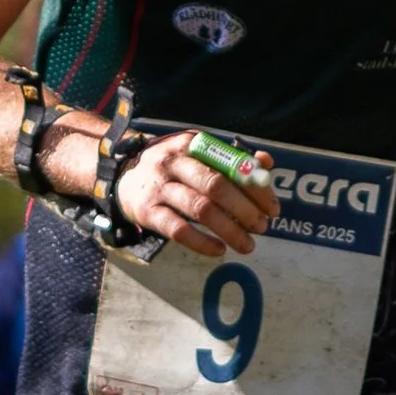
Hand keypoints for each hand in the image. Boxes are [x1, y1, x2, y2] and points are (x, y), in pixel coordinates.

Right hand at [115, 132, 278, 257]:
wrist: (122, 177)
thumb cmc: (172, 167)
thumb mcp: (198, 154)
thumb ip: (233, 159)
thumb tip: (266, 163)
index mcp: (192, 144)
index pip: (231, 165)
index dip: (255, 188)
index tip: (273, 208)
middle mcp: (173, 162)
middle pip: (216, 186)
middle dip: (244, 210)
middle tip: (262, 227)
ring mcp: (159, 187)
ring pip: (200, 209)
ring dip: (229, 229)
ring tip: (247, 245)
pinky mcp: (147, 211)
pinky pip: (177, 229)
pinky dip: (201, 242)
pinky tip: (218, 250)